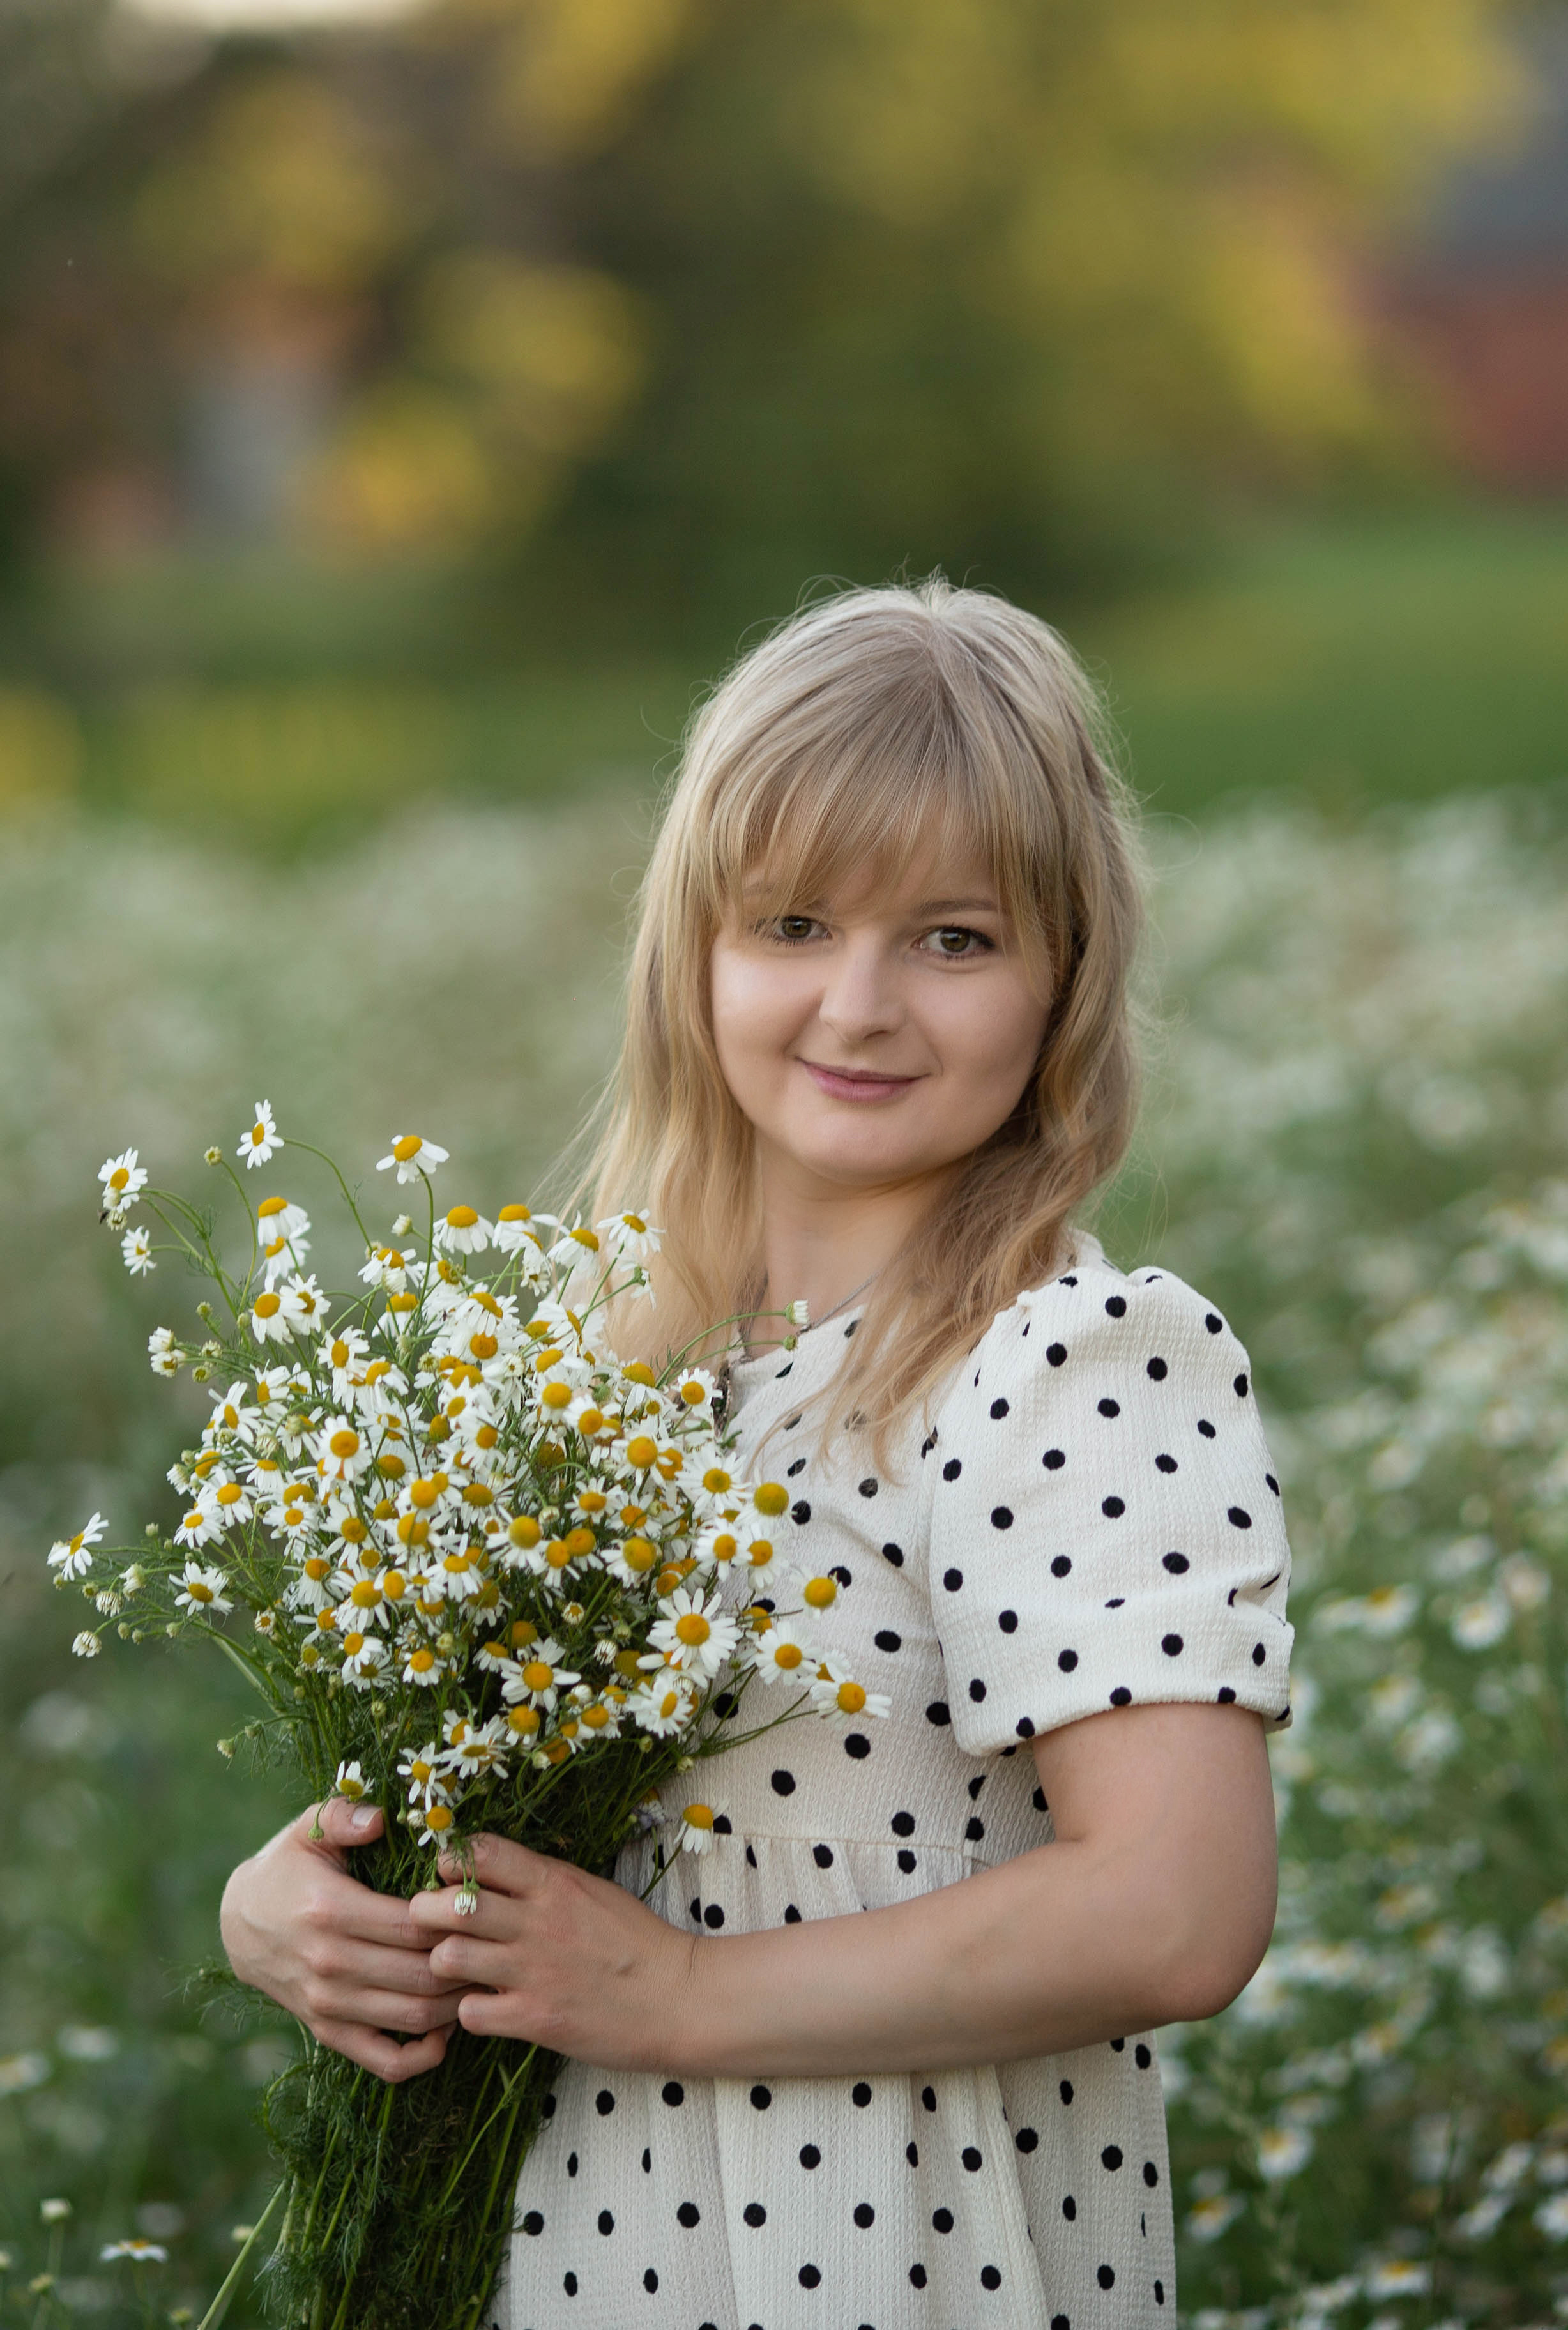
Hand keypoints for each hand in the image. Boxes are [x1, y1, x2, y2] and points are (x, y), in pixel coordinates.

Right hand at [220, 1799, 472, 2082]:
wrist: (241, 1923)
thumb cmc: (288, 1867)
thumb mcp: (307, 1828)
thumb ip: (344, 1815)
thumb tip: (381, 1819)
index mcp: (331, 1910)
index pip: (413, 1925)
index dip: (455, 1918)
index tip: (481, 1905)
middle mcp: (330, 1964)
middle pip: (421, 1974)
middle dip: (467, 1962)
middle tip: (496, 1944)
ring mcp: (329, 2005)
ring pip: (412, 2016)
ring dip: (457, 2003)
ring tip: (482, 1976)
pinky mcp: (329, 2033)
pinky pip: (386, 2062)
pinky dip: (425, 2055)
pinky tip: (446, 2025)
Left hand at [406, 1835, 697, 2068]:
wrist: (678, 1998)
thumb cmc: (637, 1941)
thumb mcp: (593, 1892)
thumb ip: (543, 1882)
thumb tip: (493, 1872)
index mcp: (554, 1883)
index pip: (482, 1852)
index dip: (452, 1862)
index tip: (448, 1877)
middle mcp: (538, 1922)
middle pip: (450, 1904)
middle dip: (426, 1912)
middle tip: (428, 1925)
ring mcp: (534, 1972)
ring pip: (449, 1957)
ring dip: (442, 1962)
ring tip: (453, 1969)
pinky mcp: (535, 2019)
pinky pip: (470, 2013)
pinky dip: (466, 2012)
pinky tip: (481, 2008)